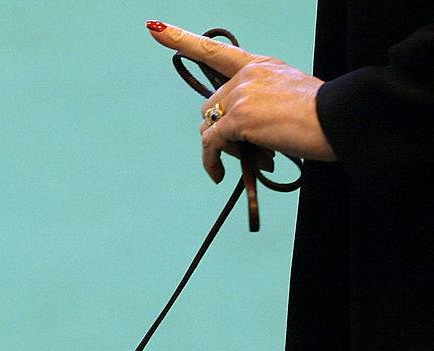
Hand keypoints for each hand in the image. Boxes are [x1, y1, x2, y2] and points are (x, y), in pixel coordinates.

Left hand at [146, 20, 335, 182]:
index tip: (156, 29)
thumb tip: (237, 133)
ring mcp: (241, 96)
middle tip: (251, 151)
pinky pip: (211, 144)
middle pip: (211, 108)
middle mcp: (246, 76)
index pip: (214, 50)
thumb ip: (260, 103)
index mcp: (259, 66)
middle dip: (223, 133)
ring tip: (257, 160)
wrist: (339, 121)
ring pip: (210, 128)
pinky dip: (211, 162)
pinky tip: (219, 175)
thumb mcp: (289, 98)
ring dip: (224, 150)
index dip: (181, 39)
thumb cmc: (322, 117)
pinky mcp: (239, 119)